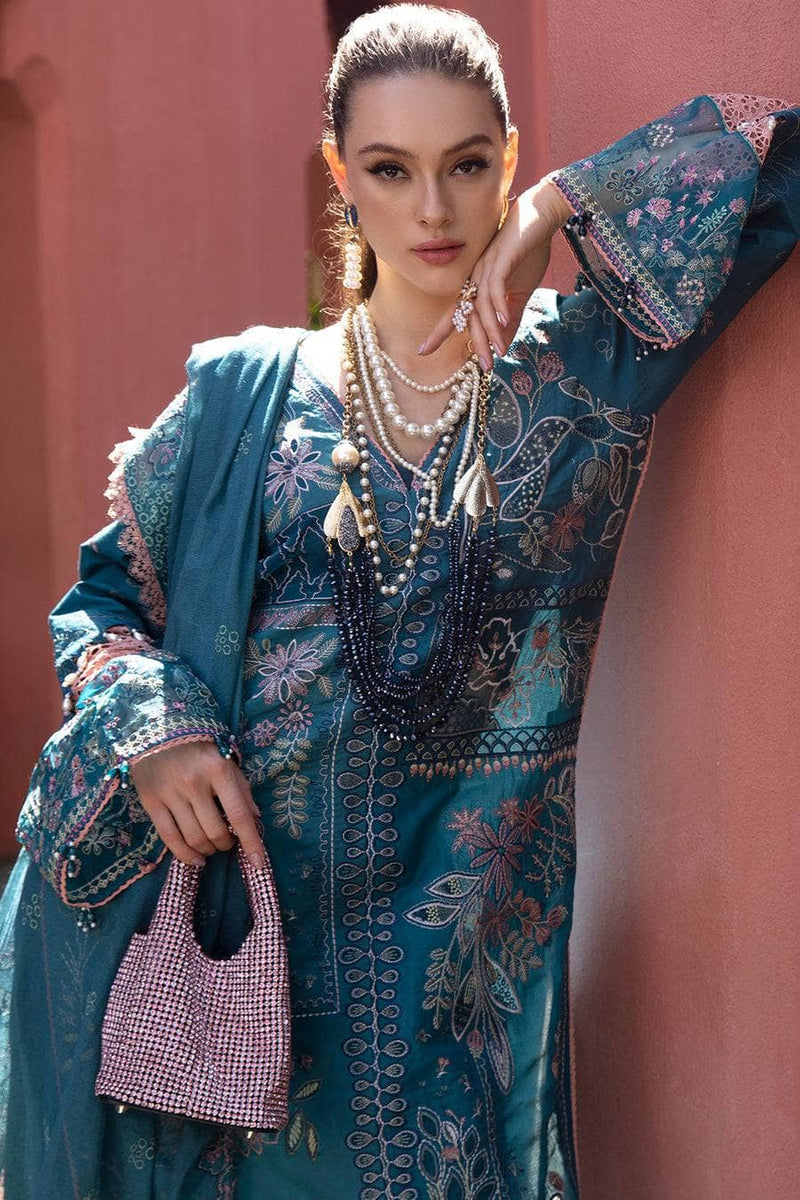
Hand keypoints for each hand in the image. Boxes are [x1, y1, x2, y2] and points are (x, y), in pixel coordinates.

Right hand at [129, 739, 264, 867]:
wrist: (157, 728)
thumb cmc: (199, 746)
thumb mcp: (227, 759)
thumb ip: (242, 788)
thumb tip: (255, 819)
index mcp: (219, 769)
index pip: (239, 814)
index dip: (251, 841)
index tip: (258, 862)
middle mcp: (194, 782)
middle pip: (215, 831)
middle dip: (226, 844)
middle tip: (227, 842)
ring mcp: (170, 793)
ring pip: (193, 838)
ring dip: (208, 850)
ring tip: (212, 848)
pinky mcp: (150, 801)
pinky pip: (169, 837)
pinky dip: (185, 855)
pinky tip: (196, 860)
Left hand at [418, 178, 572, 366]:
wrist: (542, 215)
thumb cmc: (528, 251)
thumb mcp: (520, 292)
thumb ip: (510, 316)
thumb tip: (503, 341)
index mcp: (476, 284)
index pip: (456, 312)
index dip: (440, 331)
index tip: (423, 351)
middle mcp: (476, 276)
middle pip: (468, 314)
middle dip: (476, 343)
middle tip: (483, 367)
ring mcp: (487, 267)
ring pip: (482, 305)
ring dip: (490, 330)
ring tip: (499, 352)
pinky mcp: (502, 257)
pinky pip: (496, 285)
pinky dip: (498, 303)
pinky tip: (503, 320)